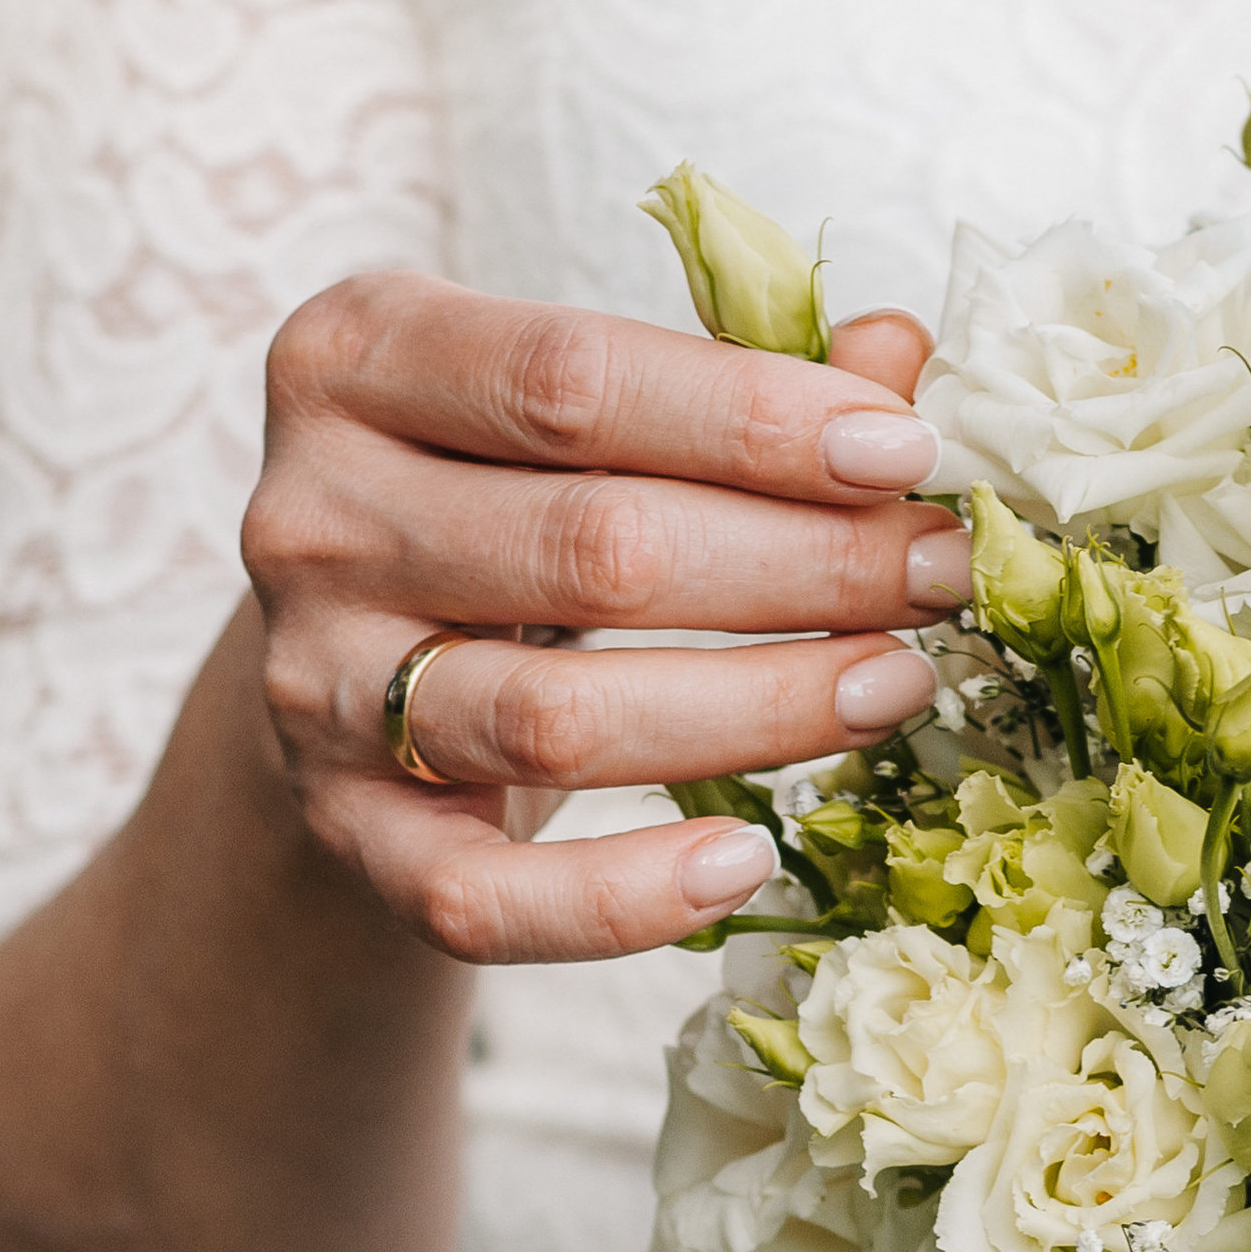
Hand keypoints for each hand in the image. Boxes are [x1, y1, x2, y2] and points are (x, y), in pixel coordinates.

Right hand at [241, 273, 971, 962]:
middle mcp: (311, 520)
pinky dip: (626, 897)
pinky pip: (487, 897)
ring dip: (758, 710)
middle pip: (593, 549)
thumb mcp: (576, 409)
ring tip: (894, 687)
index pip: (574, 380)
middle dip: (803, 565)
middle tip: (939, 577)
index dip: (756, 419)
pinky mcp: (347, 834)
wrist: (350, 662)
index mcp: (359, 361)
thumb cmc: (498, 500)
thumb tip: (898, 353)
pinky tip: (748, 861)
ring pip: (557, 723)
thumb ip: (720, 371)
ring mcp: (314, 689)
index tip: (906, 452)